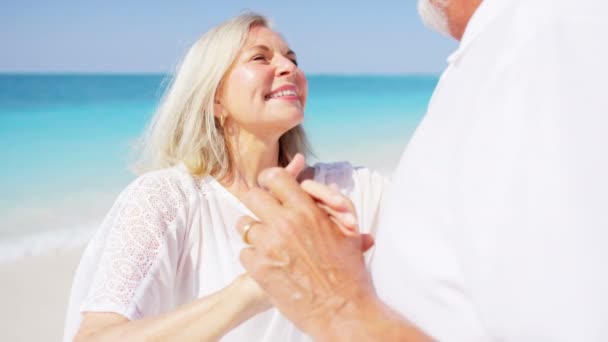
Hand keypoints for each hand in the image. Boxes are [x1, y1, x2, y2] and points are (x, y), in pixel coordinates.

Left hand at [236, 166, 376, 337]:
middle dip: (259, 205)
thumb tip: (318, 187)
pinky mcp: (258, 267)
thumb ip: (334, 203)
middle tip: (268, 216)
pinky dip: (255, 257)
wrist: (342, 310)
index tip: (271, 188)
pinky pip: (244, 251)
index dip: (271, 181)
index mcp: (306, 210)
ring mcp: (268, 245)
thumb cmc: (349, 272)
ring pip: (244, 225)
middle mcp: (284, 223)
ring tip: (271, 244)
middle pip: (253, 197)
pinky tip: (271, 265)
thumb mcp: (348, 230)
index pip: (274, 178)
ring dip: (256, 233)